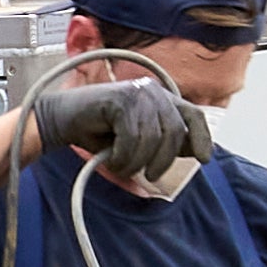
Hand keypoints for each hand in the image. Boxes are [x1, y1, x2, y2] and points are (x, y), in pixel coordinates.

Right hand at [25, 57, 206, 189]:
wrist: (62, 120)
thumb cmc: (100, 132)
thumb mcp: (139, 140)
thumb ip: (165, 141)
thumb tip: (197, 151)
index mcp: (162, 97)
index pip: (193, 115)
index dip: (202, 138)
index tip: (204, 160)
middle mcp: (152, 90)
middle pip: (174, 133)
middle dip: (162, 161)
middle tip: (148, 175)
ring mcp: (136, 92)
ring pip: (151, 140)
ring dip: (135, 162)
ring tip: (120, 165)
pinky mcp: (120, 99)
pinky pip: (131, 138)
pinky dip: (121, 156)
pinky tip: (109, 158)